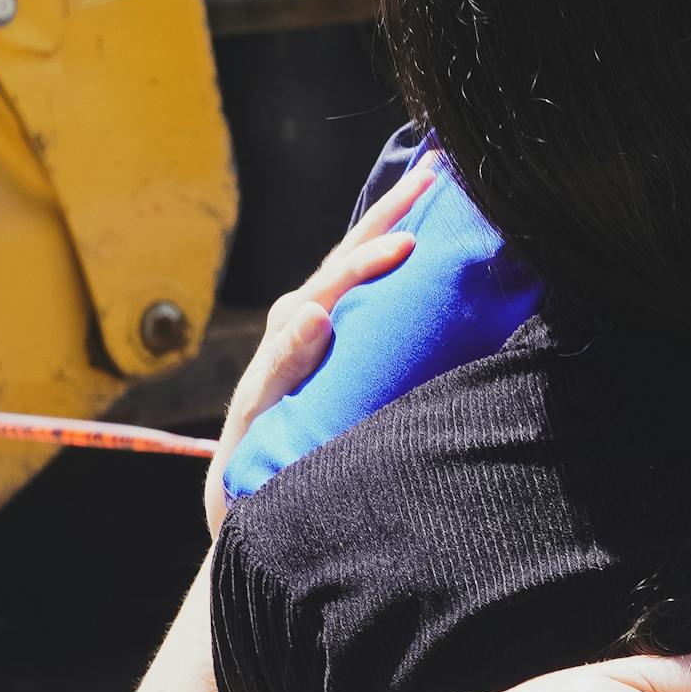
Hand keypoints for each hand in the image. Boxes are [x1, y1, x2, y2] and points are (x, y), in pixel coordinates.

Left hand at [205, 160, 431, 529]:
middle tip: (434, 176)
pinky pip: (381, 303)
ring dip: (400, 226)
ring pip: (366, 271)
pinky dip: (405, 266)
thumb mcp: (257, 421)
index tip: (407, 243)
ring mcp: (331, 337)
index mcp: (289, 333)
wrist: (254, 515)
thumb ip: (280, 368)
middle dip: (390, 215)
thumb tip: (315, 309)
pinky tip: (438, 245)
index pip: (333, 281)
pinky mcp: (352, 356)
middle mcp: (308, 324)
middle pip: (352, 258)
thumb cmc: (253, 474)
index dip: (369, 257)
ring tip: (437, 186)